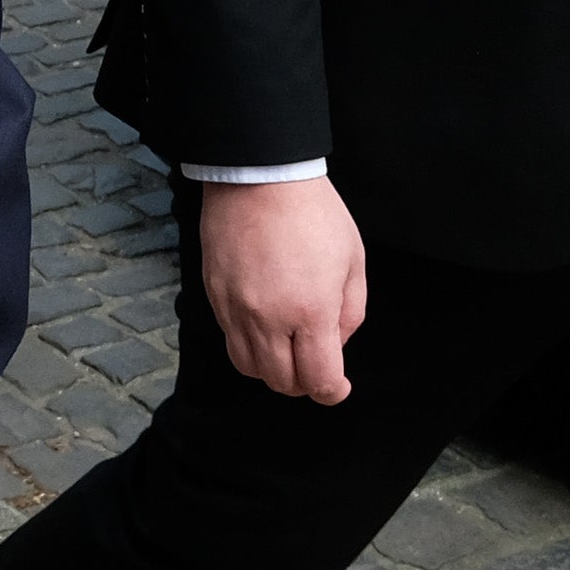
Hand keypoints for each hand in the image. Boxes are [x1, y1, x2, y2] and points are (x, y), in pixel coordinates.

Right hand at [197, 176, 367, 404]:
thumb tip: (336, 345)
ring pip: (251, 369)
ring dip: (273, 371)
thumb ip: (350, 311)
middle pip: (282, 383)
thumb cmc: (312, 212)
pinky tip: (266, 329)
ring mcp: (236, 310)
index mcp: (311, 311)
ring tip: (289, 350)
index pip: (319, 379)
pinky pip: (231, 342)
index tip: (340, 388)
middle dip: (304, 384)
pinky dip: (250, 348)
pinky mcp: (216, 297)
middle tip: (316, 367)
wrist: (258, 176)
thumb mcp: (353, 259)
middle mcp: (269, 318)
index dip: (333, 392)